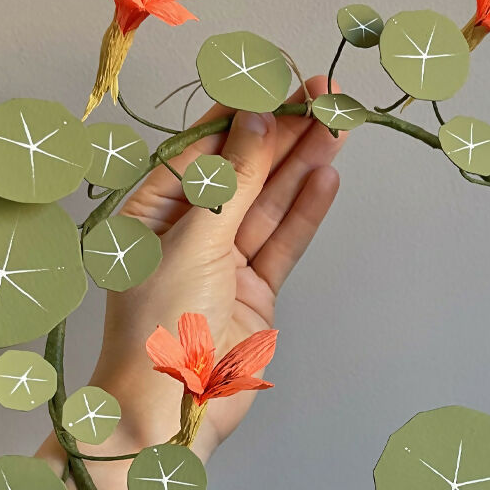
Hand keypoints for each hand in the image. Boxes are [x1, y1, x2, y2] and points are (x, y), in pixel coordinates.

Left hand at [37, 76, 344, 489]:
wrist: (174, 407)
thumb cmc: (161, 321)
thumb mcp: (193, 238)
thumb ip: (233, 181)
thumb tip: (257, 120)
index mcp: (150, 210)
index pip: (202, 149)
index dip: (244, 115)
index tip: (281, 82)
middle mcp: (187, 230)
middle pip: (244, 172)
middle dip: (284, 134)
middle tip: (326, 96)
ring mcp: (224, 261)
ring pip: (269, 203)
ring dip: (303, 165)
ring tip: (340, 124)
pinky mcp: (255, 290)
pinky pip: (283, 242)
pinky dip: (305, 211)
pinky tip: (327, 175)